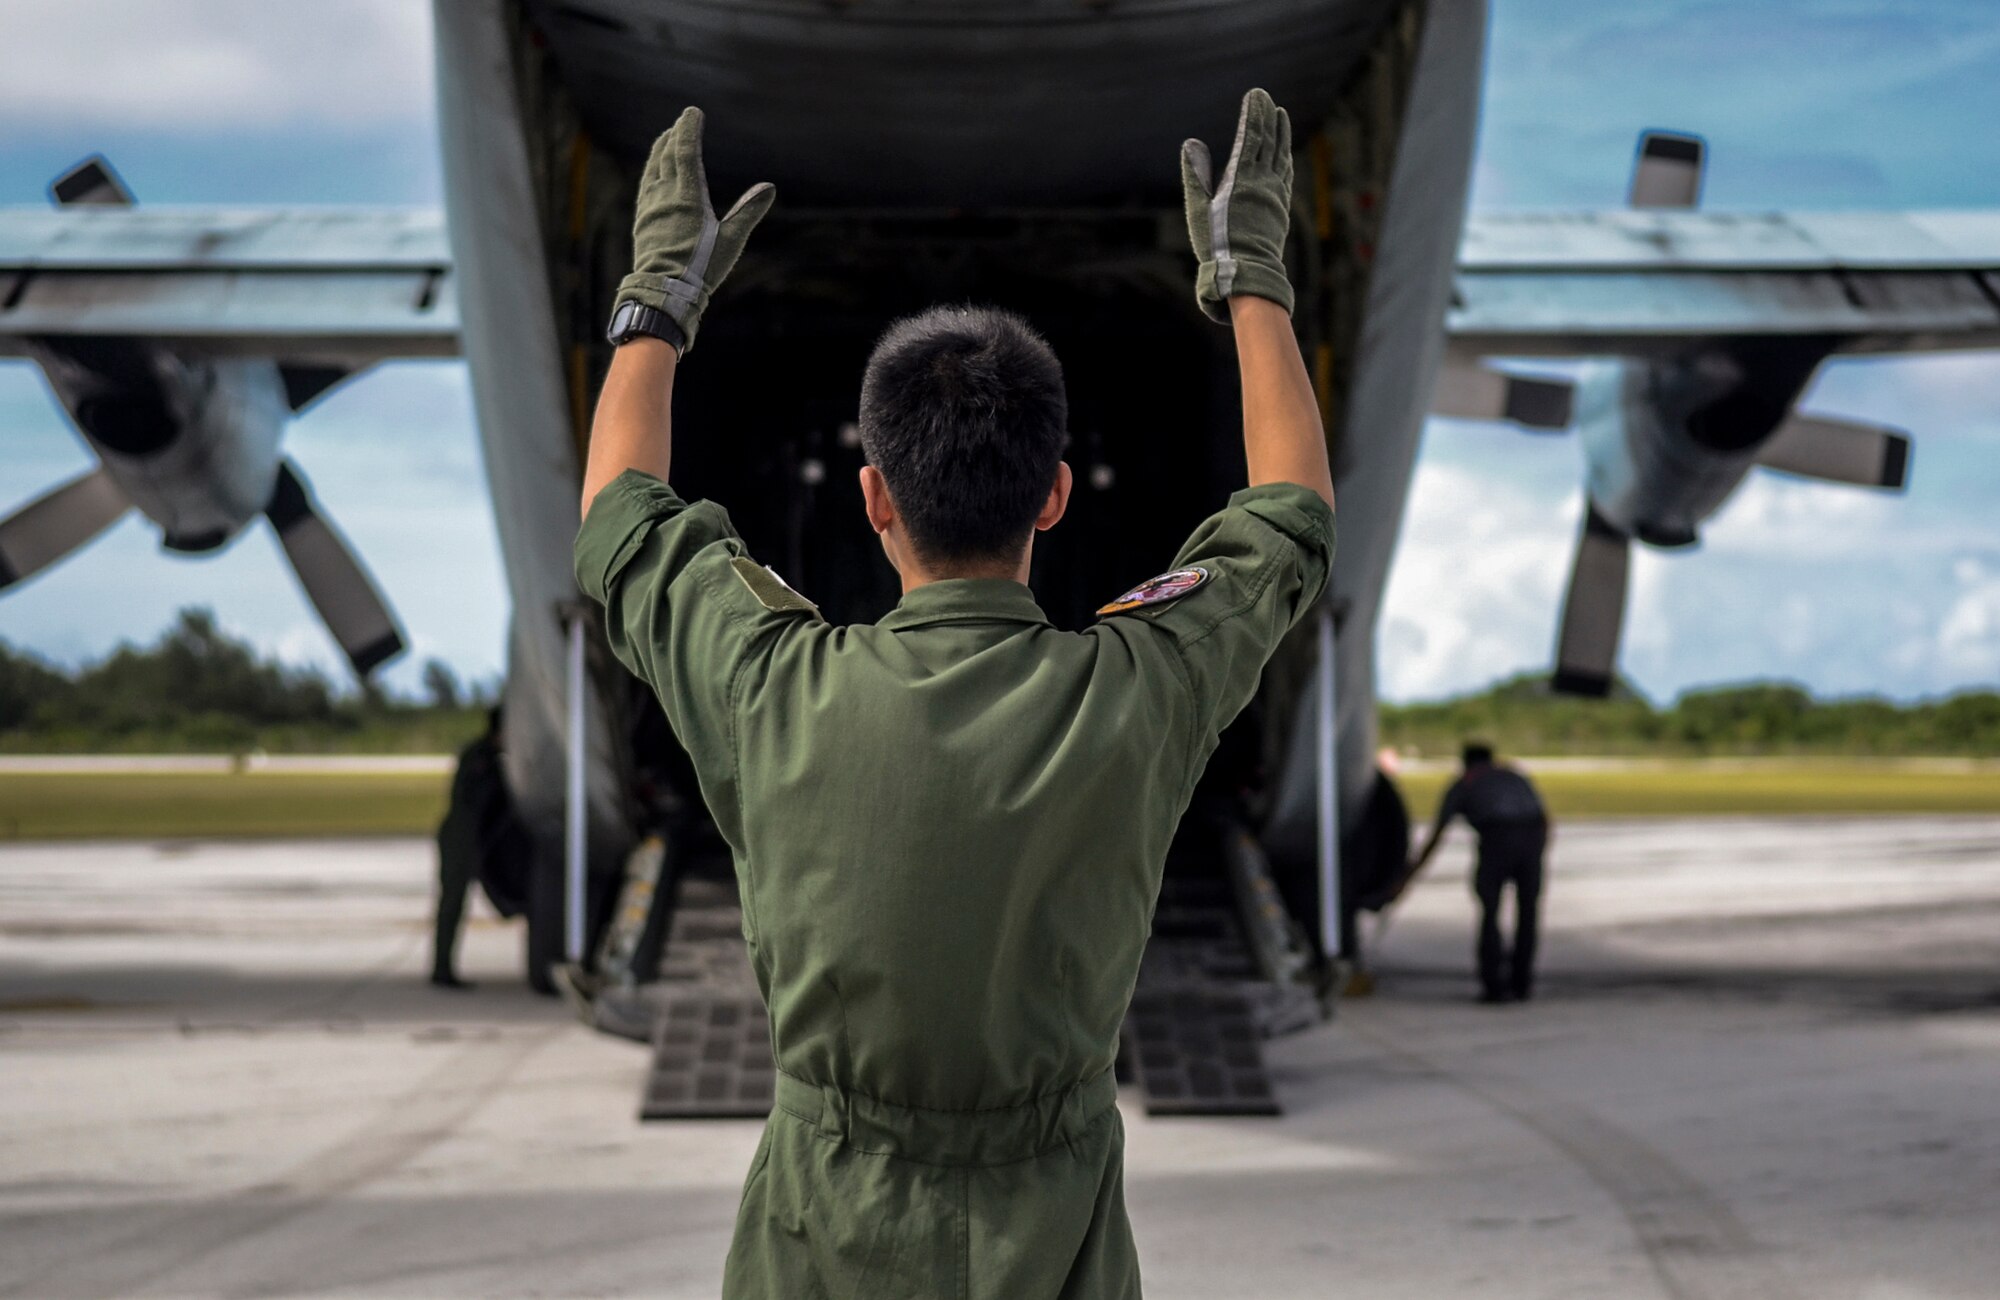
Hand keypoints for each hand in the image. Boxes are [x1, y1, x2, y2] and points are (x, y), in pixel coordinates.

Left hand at [614, 107, 774, 353]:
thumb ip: (749, 211)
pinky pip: (646, 185)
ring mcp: (651, 208)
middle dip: (675, 134)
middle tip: (683, 122)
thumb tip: (769, 187)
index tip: (693, 112)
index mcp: (688, 196)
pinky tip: (654, 172)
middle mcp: (665, 196)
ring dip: (660, 149)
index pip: (685, 151)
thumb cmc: (702, 268)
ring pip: (653, 168)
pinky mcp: (644, 221)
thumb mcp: (731, 240)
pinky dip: (652, 170)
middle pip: (666, 154)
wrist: (666, 291)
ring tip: (666, 138)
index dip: (688, 129)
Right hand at [1180, 88, 1295, 322]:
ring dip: (1281, 134)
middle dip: (1268, 117)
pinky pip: (1285, 175)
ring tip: (1281, 116)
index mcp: (1242, 177)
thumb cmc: (1216, 243)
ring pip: (1281, 155)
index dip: (1254, 113)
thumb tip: (1191, 143)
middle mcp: (1263, 181)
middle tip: (1267, 98)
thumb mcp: (1198, 209)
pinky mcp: (1280, 208)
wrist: (1247, 272)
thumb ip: (1195, 174)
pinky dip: (1285, 158)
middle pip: (1269, 141)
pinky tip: (1285, 154)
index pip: (1251, 136)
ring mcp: (1275, 194)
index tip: (1256, 95)